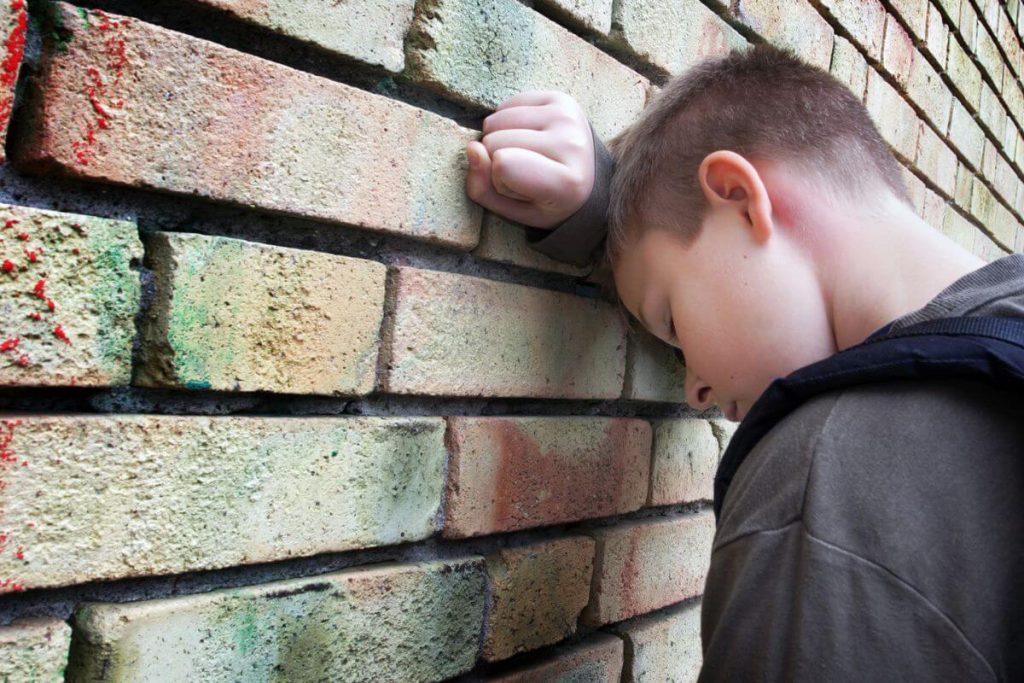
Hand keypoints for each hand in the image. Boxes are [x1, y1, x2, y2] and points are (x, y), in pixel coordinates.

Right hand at [465, 90, 594, 228]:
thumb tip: (472, 148)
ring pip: (494, 122)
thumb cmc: (544, 199)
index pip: (503, 166)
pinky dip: (507, 123)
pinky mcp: (560, 98)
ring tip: (527, 154)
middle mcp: (572, 145)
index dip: (499, 181)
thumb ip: (483, 189)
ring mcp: (567, 116)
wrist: (588, 176)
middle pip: (494, 144)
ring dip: (499, 140)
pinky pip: (504, 106)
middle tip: (527, 173)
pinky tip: (527, 136)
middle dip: (498, 161)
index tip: (522, 189)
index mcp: (568, 184)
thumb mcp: (512, 209)